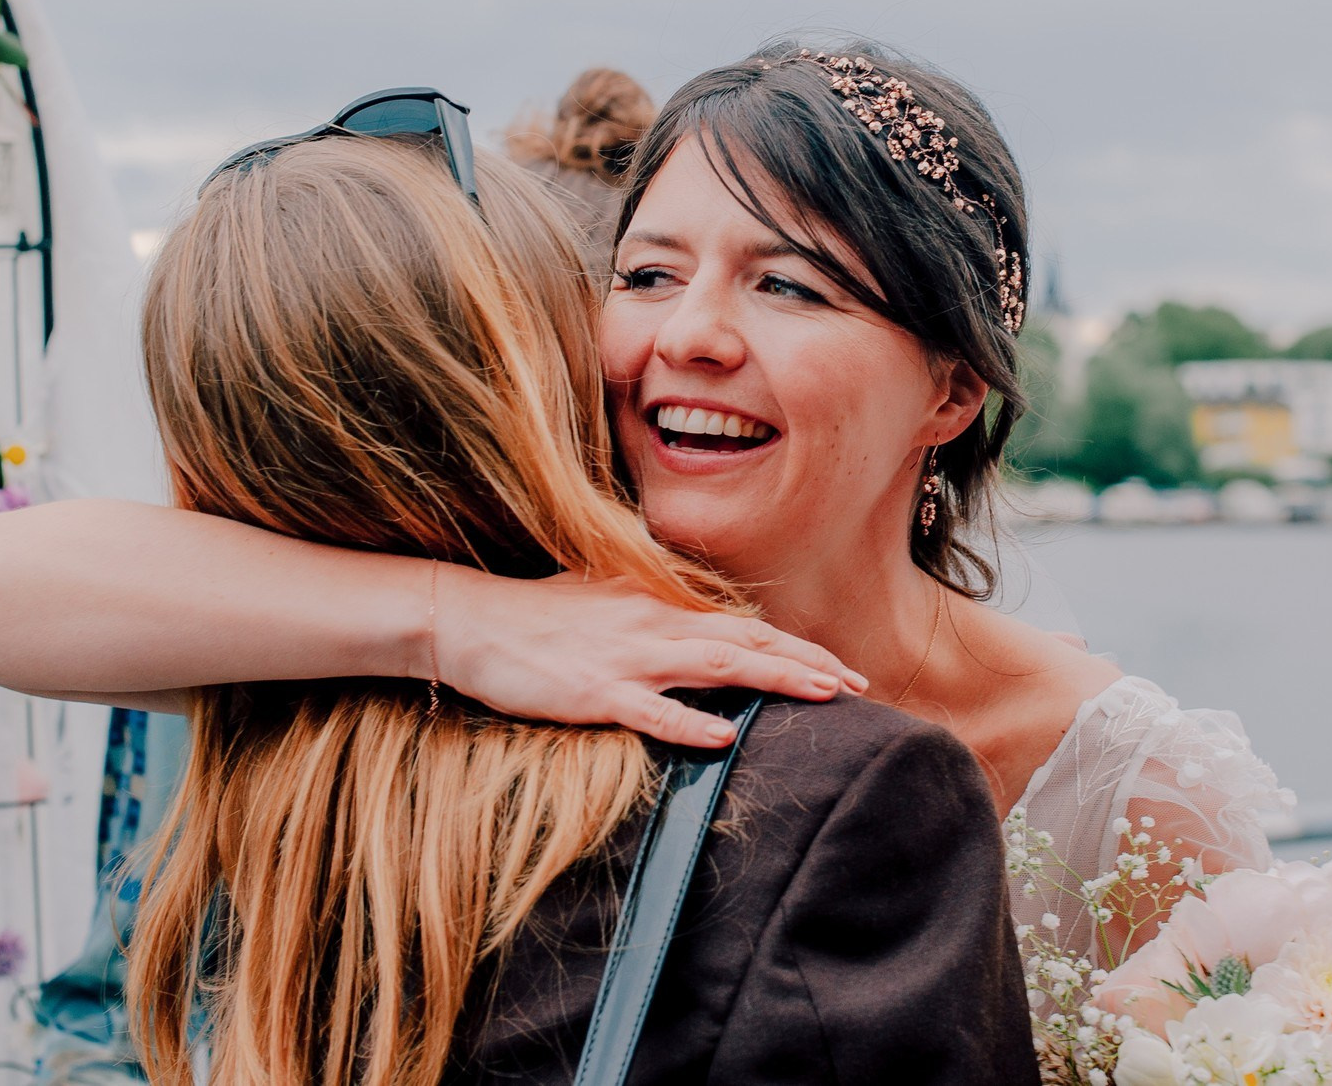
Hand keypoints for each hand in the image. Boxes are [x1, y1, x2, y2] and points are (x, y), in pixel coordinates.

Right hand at [430, 568, 867, 748]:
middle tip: (858, 684)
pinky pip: (652, 708)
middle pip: (747, 643)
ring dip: (776, 680)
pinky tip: (726, 736)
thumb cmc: (535, 613)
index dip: (794, 649)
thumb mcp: (602, 596)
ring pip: (718, 666)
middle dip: (807, 663)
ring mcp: (627, 658)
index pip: (741, 628)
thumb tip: (686, 614)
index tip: (839, 668)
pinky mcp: (596, 691)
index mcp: (657, 606)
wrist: (472, 619)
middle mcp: (654, 624)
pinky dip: (691, 721)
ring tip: (824, 695)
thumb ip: (648, 605)